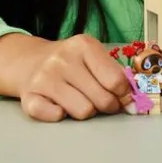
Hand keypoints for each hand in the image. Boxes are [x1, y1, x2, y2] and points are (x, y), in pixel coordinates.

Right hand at [14, 35, 132, 121]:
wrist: (30, 61)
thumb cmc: (71, 62)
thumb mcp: (93, 56)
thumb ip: (114, 73)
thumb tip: (132, 99)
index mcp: (83, 45)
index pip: (116, 80)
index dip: (124, 93)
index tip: (122, 95)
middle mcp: (62, 60)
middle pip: (102, 99)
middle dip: (108, 105)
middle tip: (104, 101)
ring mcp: (44, 79)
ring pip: (83, 111)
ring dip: (87, 111)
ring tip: (81, 100)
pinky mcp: (29, 97)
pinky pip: (55, 117)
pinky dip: (61, 116)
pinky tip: (60, 105)